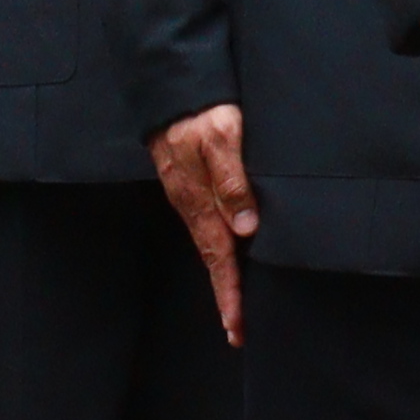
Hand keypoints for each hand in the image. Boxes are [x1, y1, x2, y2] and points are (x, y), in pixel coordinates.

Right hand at [154, 104, 257, 341]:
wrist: (173, 88)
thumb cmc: (202, 111)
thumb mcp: (222, 138)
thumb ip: (233, 180)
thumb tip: (246, 228)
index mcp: (201, 201)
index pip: (218, 257)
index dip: (230, 293)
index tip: (237, 325)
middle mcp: (193, 206)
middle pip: (213, 260)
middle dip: (226, 297)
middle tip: (238, 332)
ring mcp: (191, 198)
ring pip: (210, 246)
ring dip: (224, 276)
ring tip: (236, 305)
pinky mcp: (193, 186)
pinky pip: (207, 226)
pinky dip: (219, 250)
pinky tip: (230, 254)